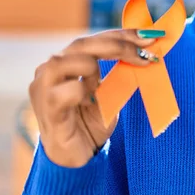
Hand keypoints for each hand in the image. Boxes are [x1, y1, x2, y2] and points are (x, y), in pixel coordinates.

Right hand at [29, 29, 159, 167]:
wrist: (76, 158)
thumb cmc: (90, 123)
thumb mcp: (110, 93)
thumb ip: (118, 71)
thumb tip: (145, 48)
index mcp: (65, 64)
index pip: (92, 40)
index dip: (121, 35)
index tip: (150, 36)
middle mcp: (49, 72)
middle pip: (81, 44)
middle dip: (118, 45)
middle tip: (147, 51)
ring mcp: (43, 89)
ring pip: (63, 62)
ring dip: (92, 67)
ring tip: (102, 86)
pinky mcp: (47, 110)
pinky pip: (66, 92)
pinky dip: (82, 93)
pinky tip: (88, 102)